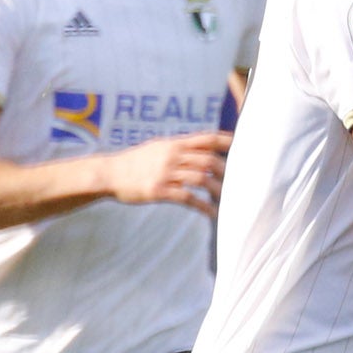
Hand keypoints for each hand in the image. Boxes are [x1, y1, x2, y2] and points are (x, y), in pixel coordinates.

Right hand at [107, 128, 231, 213]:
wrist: (109, 174)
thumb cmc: (135, 161)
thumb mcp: (157, 147)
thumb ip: (179, 147)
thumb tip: (201, 146)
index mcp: (174, 144)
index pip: (206, 138)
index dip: (226, 142)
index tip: (242, 146)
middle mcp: (172, 156)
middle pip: (208, 160)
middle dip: (226, 171)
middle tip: (238, 181)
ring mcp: (165, 173)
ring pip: (201, 179)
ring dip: (217, 190)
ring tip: (227, 199)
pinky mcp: (159, 191)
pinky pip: (187, 198)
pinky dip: (203, 206)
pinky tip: (211, 213)